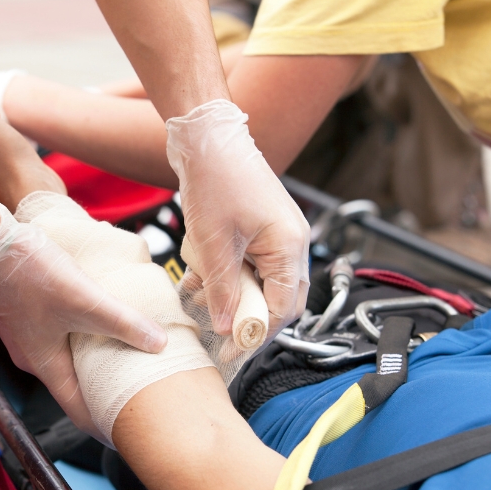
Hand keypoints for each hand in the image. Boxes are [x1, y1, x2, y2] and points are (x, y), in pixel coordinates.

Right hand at [0, 193, 167, 439]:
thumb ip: (124, 322)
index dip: (104, 422)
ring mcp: (27, 334)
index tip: (127, 431)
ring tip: (121, 357)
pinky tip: (96, 322)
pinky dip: (79, 337)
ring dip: (91, 361)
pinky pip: (58, 335)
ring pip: (66, 357)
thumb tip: (159, 343)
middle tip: (133, 391)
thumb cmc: (29, 275)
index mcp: (44, 364)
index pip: (78, 409)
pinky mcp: (26, 312)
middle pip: (73, 384)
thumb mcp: (86, 301)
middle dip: (101, 390)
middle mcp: (32, 355)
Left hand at [166, 99, 309, 340]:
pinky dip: (228, 277)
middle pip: (278, 298)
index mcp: (289, 246)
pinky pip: (249, 265)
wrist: (207, 138)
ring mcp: (276, 235)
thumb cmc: (216, 179)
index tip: (232, 351)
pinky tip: (200, 281)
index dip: (257, 334)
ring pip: (261, 282)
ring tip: (203, 303)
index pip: (283, 308)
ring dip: (234, 297)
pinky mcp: (259, 229)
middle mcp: (290, 242)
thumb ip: (222, 289)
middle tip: (220, 334)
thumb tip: (227, 326)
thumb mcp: (214, 243)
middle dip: (248, 318)